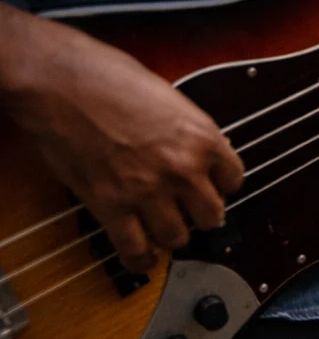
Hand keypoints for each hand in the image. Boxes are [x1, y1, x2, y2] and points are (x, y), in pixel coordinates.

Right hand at [2, 16, 243, 271]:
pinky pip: (135, 249)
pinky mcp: (112, 206)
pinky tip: (144, 258)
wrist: (65, 85)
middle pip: (212, 216)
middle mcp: (183, 169)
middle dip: (203, 217)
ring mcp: (148, 191)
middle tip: (192, 214)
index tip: (214, 188)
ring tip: (166, 232)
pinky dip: (141, 259)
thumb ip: (188, 131)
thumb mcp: (171, 99)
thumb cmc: (112, 80)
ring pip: (177, 237)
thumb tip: (199, 150)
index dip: (223, 185)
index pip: (234, 179)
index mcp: (203, 137)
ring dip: (173, 237)